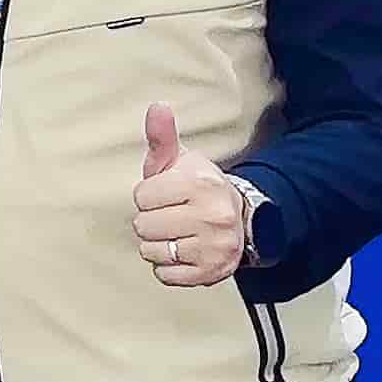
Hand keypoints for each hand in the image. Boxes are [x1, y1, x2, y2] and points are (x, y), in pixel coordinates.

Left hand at [131, 102, 250, 287]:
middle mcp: (213, 215)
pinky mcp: (213, 272)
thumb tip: (157, 106)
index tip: (165, 195)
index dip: (147, 196)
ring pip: (152, 251)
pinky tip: (182, 252)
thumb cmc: (196, 188)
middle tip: (171, 215)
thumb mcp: (179, 161)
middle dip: (150, 221)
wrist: (240, 218)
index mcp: (201, 183)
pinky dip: (167, 267)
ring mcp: (215, 246)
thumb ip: (162, 136)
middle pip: (144, 226)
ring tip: (177, 233)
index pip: (142, 197)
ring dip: (157, 245)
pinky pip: (165, 275)